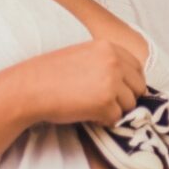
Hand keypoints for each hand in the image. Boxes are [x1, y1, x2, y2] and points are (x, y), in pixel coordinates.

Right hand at [24, 39, 145, 125]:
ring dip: (115, 110)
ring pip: (130, 104)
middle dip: (126, 98)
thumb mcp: (82, 55)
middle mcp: (114, 61)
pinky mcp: (105, 103)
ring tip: (92, 106)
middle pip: (139, 87)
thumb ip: (105, 61)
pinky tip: (87, 114)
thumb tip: (126, 80)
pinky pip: (116, 118)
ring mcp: (111, 82)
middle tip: (106, 103)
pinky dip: (104, 121)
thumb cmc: (51, 74)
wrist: (30, 88)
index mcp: (108, 47)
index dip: (130, 83)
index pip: (137, 68)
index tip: (120, 92)